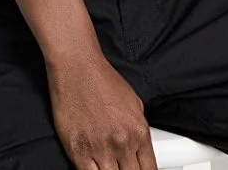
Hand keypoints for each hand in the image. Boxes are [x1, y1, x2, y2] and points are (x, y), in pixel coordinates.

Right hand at [45, 48, 157, 169]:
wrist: (78, 68)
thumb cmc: (103, 79)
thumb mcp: (133, 102)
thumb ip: (137, 127)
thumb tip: (138, 146)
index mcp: (139, 131)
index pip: (149, 169)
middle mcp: (122, 143)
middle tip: (122, 167)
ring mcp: (100, 149)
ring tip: (109, 166)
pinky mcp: (78, 151)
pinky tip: (95, 167)